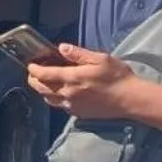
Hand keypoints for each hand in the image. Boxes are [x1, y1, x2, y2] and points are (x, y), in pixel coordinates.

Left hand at [27, 43, 147, 119]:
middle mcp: (67, 94)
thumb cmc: (118, 77)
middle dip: (33, 79)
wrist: (130, 100)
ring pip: (48, 99)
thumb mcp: (100, 59)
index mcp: (72, 78)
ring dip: (42, 90)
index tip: (31, 64)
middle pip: (40, 88)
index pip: (44, 75)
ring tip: (45, 81)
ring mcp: (71, 106)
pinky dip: (54, 98)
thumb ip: (78, 54)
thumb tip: (61, 48)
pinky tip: (60, 92)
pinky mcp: (77, 113)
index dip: (33, 69)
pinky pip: (59, 106)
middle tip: (34, 72)